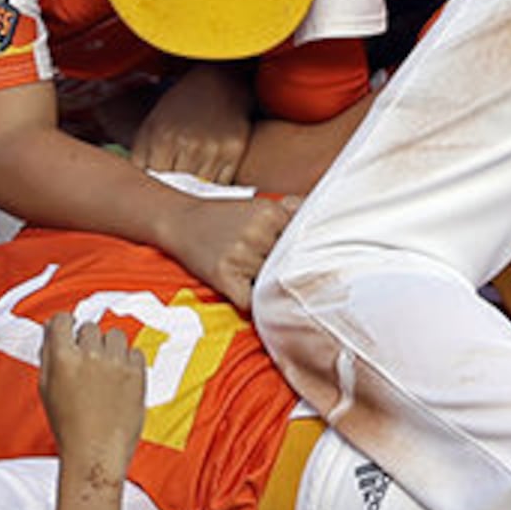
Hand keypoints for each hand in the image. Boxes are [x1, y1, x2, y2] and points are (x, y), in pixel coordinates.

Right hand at [35, 313, 147, 478]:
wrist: (96, 454)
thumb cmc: (69, 428)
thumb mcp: (47, 390)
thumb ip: (49, 357)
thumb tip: (53, 332)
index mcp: (63, 359)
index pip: (62, 320)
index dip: (64, 326)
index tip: (68, 332)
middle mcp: (90, 356)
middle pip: (90, 327)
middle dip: (87, 341)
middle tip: (87, 364)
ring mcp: (116, 363)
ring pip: (115, 335)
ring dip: (109, 348)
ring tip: (105, 372)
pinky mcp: (137, 373)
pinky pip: (134, 351)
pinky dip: (128, 361)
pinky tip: (120, 381)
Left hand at [130, 61, 252, 179]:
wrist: (220, 85)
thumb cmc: (181, 107)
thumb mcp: (152, 123)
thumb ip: (140, 154)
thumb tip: (142, 184)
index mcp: (163, 137)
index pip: (155, 176)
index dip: (158, 174)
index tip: (162, 168)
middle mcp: (188, 144)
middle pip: (177, 184)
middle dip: (176, 178)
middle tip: (180, 165)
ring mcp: (213, 148)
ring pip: (199, 186)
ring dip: (196, 182)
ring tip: (196, 163)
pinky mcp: (234, 150)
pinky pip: (221, 182)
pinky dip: (216, 180)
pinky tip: (212, 164)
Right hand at [155, 191, 300, 313]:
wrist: (180, 220)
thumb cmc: (226, 217)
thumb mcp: (261, 206)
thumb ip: (294, 211)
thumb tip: (330, 221)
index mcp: (271, 213)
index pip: (303, 243)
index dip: (303, 256)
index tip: (309, 265)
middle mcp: (257, 233)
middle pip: (289, 266)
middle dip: (286, 273)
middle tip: (279, 276)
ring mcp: (239, 255)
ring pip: (272, 285)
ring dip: (267, 288)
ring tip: (253, 278)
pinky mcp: (223, 275)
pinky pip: (250, 302)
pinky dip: (252, 303)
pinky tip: (245, 291)